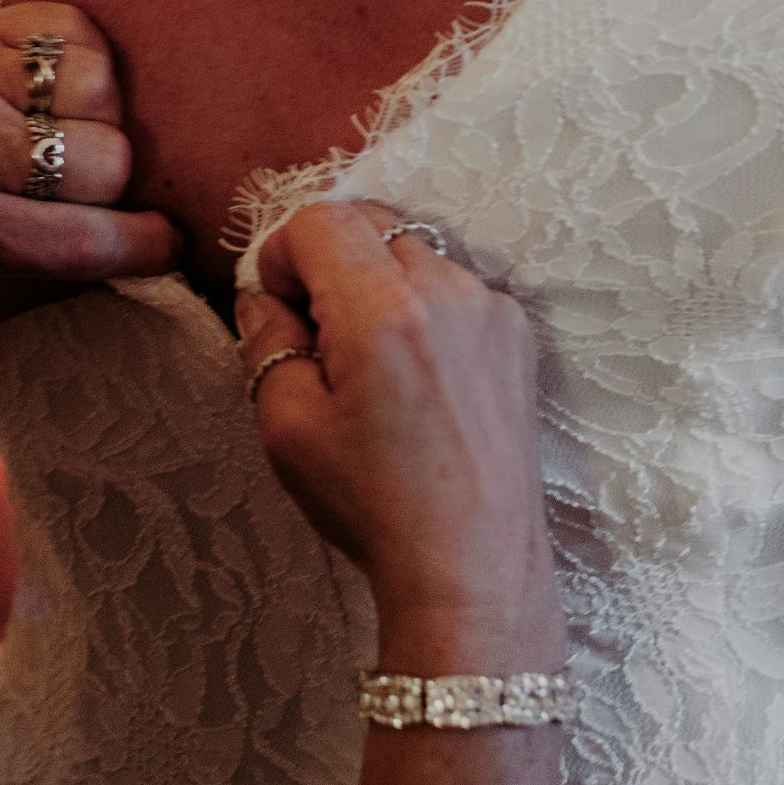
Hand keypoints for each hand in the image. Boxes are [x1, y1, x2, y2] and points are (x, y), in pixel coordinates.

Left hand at [0, 4, 179, 333]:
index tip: (162, 246)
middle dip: (113, 190)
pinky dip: (83, 69)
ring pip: (103, 93)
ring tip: (64, 145)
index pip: (93, 240)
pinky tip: (52, 101)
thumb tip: (136, 257)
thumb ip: (49, 289)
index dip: (149, 247)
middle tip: (81, 200)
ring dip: (100, 124)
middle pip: (110, 162)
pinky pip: (77, 35)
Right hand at [239, 203, 557, 658]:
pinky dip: (426, 310)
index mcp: (383, 312)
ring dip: (382, 286)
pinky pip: (456, 288)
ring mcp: (492, 308)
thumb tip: (265, 300)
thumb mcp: (287, 428)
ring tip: (374, 368)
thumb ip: (265, 342)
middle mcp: (447, 291)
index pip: (319, 220)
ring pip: (416, 254)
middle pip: (371, 225)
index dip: (283, 256)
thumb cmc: (374, 505)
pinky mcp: (518, 334)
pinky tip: (420, 380)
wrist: (470, 564)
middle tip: (320, 339)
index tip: (281, 308)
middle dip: (332, 264)